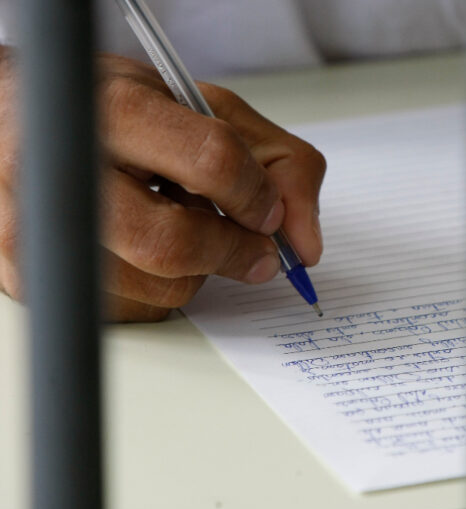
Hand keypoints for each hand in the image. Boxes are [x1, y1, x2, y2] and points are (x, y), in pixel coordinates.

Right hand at [0, 52, 324, 320]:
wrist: (27, 122)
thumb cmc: (130, 115)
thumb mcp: (208, 112)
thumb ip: (278, 163)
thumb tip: (306, 246)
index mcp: (116, 110)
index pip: (210, 159)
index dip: (256, 193)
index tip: (268, 211)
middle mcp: (67, 172)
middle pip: (175, 242)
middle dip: (233, 252)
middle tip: (255, 251)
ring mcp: (40, 232)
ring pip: (160, 286)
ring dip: (197, 270)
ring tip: (178, 226)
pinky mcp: (35, 281)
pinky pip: (135, 310)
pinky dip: (162, 288)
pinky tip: (144, 248)